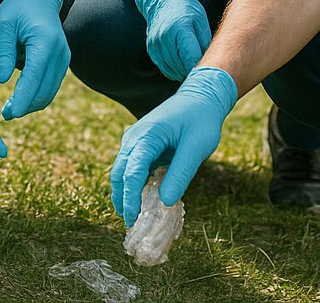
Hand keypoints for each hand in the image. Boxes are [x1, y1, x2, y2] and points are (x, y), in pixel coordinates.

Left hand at [0, 0, 68, 119]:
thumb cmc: (18, 7)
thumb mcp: (3, 23)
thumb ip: (3, 51)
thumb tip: (3, 81)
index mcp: (45, 40)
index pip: (34, 77)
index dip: (22, 98)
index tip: (10, 114)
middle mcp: (60, 51)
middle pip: (44, 90)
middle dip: (25, 106)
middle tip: (4, 115)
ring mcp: (64, 58)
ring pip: (49, 92)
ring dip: (31, 104)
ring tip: (9, 109)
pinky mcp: (62, 62)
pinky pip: (51, 86)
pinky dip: (37, 96)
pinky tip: (20, 98)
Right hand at [110, 66, 236, 226]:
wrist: (201, 97)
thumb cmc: (200, 120)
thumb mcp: (196, 149)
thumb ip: (180, 175)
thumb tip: (164, 202)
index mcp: (147, 135)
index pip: (131, 171)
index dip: (130, 197)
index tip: (133, 219)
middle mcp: (135, 136)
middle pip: (119, 171)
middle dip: (121, 197)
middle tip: (130, 223)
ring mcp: (136, 138)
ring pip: (122, 168)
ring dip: (125, 191)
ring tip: (134, 215)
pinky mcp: (142, 142)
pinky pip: (131, 164)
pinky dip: (133, 182)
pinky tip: (141, 197)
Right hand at [134, 0, 210, 81]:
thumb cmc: (184, 7)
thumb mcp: (200, 20)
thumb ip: (204, 42)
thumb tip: (209, 62)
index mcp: (180, 29)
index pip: (191, 58)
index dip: (201, 67)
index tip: (209, 71)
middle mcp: (165, 38)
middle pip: (182, 67)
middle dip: (194, 71)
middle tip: (204, 70)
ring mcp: (156, 45)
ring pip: (173, 70)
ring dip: (184, 72)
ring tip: (194, 68)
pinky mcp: (151, 50)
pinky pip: (164, 68)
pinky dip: (174, 70)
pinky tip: (182, 66)